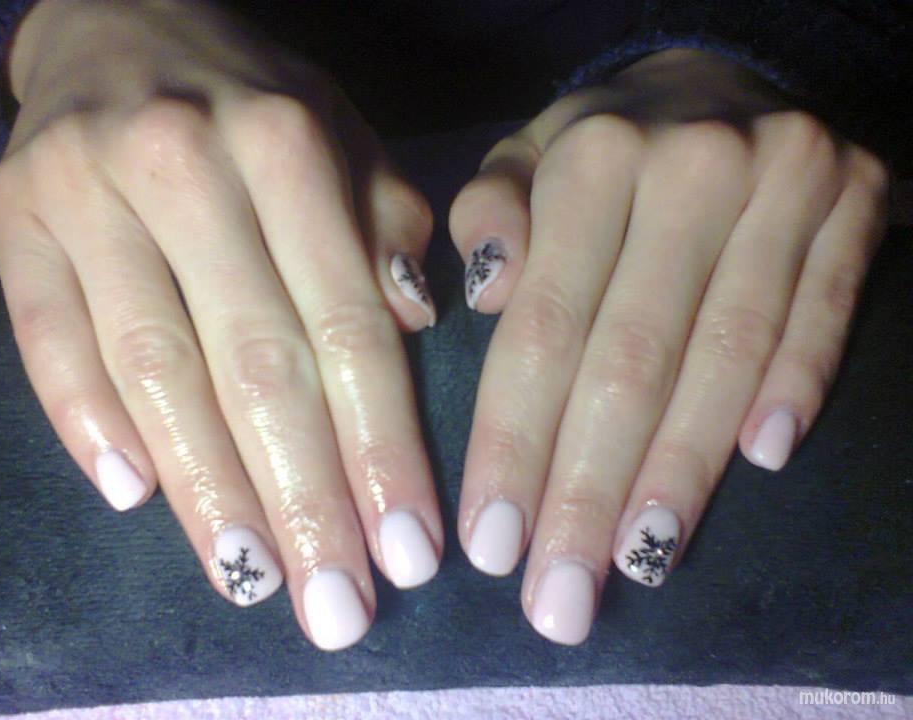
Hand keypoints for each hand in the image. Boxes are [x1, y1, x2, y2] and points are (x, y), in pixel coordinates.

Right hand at [0, 0, 441, 649]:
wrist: (121, 22)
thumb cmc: (253, 100)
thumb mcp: (345, 133)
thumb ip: (388, 219)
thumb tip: (418, 321)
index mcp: (286, 144)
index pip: (347, 324)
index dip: (381, 446)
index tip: (409, 548)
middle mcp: (185, 165)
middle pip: (254, 364)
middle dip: (304, 498)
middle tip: (338, 606)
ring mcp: (87, 192)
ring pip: (155, 370)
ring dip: (208, 492)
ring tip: (257, 581)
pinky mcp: (16, 219)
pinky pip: (49, 342)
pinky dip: (91, 426)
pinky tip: (140, 501)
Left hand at [449, 49, 887, 643]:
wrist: (718, 76)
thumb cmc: (601, 146)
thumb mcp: (521, 157)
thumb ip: (486, 216)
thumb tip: (485, 296)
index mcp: (589, 162)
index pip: (543, 329)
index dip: (514, 444)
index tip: (491, 546)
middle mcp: (687, 171)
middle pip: (631, 361)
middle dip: (587, 491)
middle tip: (559, 598)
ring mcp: (784, 184)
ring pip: (727, 355)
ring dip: (683, 473)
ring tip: (641, 562)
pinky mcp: (853, 201)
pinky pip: (821, 313)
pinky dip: (793, 390)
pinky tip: (759, 465)